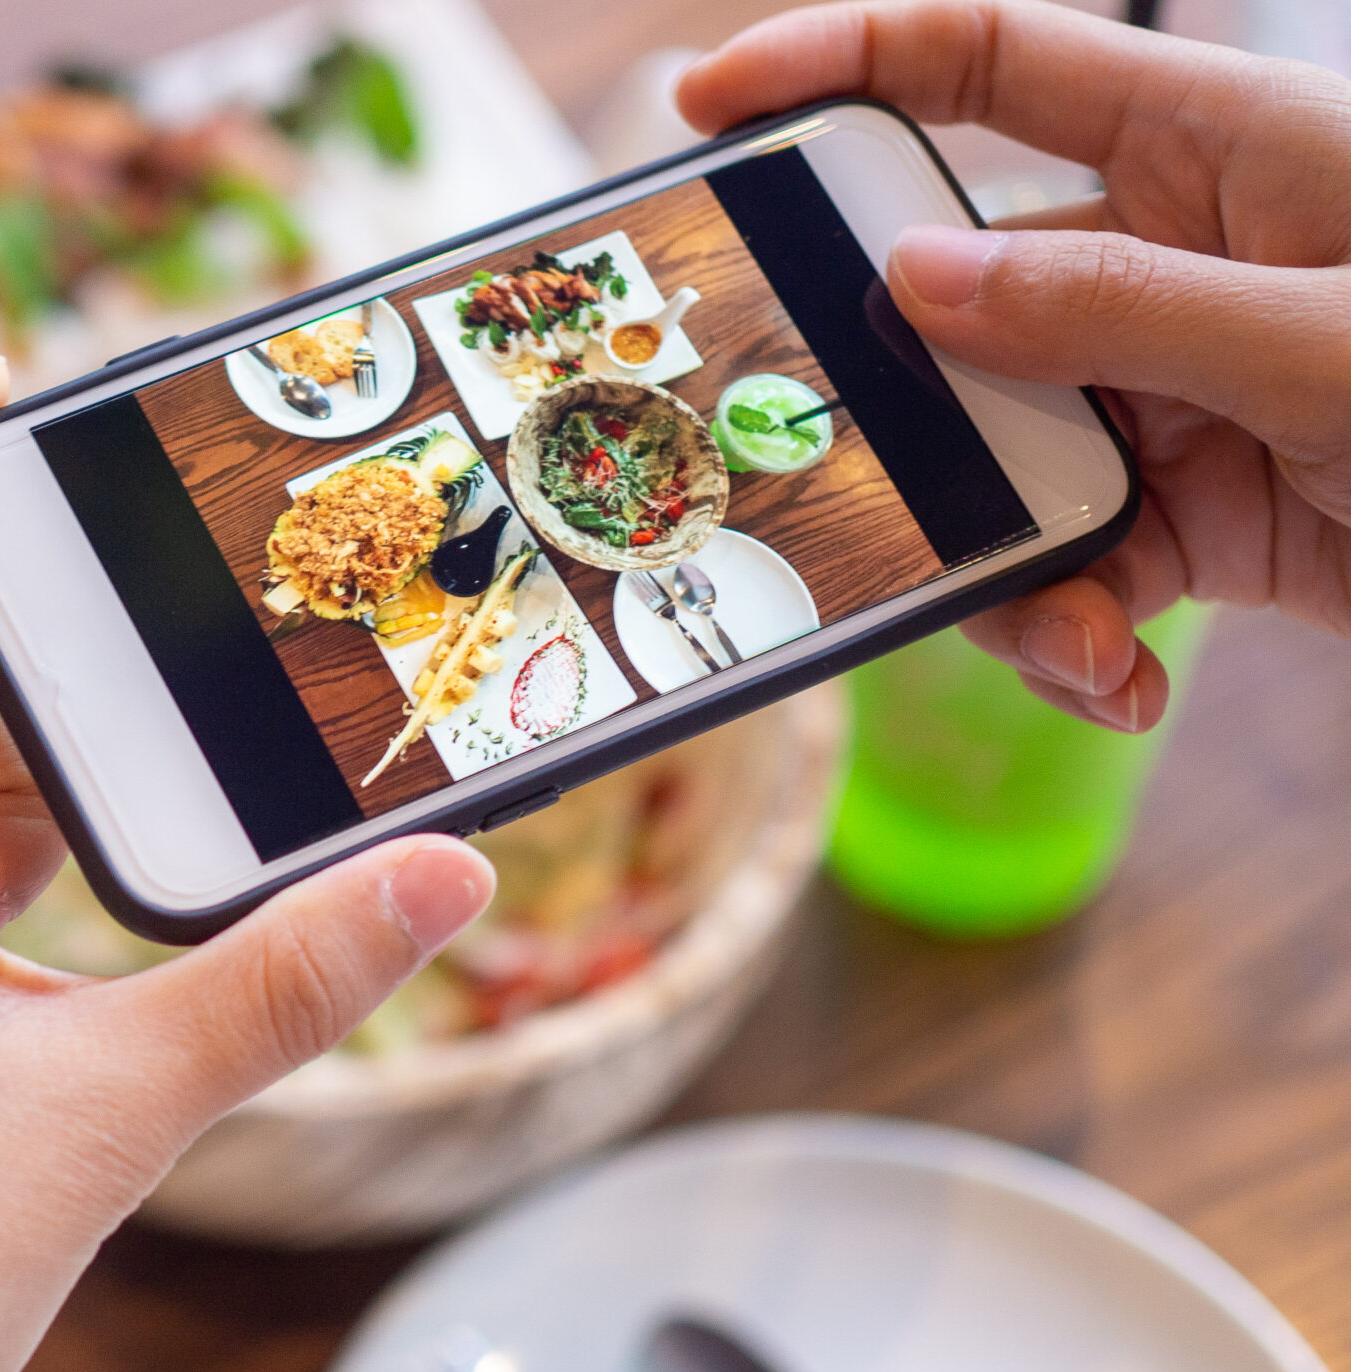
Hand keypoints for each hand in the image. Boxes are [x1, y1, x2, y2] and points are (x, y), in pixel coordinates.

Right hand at [681, 0, 1350, 729]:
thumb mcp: (1323, 349)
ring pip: (1000, 464)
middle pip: (961, 309)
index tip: (710, 109)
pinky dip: (1075, 633)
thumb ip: (1114, 312)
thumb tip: (914, 280)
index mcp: (1221, 154)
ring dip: (1008, 569)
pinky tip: (1122, 680)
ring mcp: (1179, 394)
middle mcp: (1178, 263)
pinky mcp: (1197, 514)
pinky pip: (1074, 563)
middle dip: (904, 414)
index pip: (995, 64)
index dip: (842, 64)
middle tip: (836, 482)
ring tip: (1073, 646)